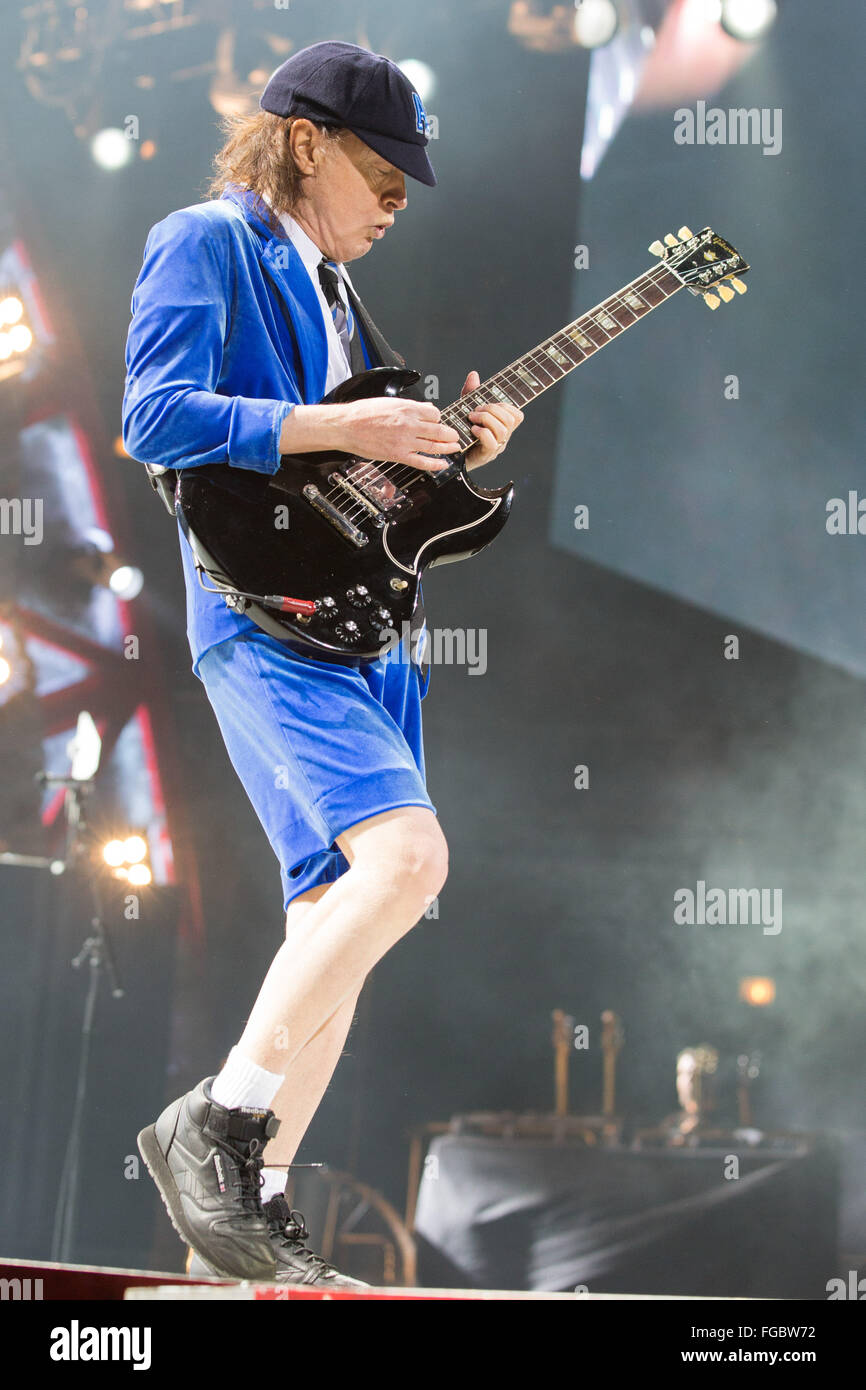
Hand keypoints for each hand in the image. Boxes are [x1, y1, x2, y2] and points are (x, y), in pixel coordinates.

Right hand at [336, 397, 461, 472]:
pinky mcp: (398, 455)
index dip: (438, 418)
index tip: (438, 422)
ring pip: (434, 446)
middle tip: (455, 437)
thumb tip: (424, 407)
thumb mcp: (389, 402)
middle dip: (450, 434)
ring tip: (454, 449)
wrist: (346, 426)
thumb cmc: (363, 413)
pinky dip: (435, 464)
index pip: (434, 413)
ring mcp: (405, 441)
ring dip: (448, 448)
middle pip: (439, 430)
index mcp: (407, 408)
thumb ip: (409, 406)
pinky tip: (443, 464)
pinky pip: (422, 461)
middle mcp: (409, 424)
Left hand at [460, 371, 524, 469]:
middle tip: (475, 410)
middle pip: (510, 420)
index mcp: (503, 427)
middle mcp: (503, 438)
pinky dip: (482, 432)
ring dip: (486, 419)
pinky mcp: (486, 455)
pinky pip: (492, 443)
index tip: (488, 404)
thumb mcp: (467, 408)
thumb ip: (472, 392)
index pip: (517, 415)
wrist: (450, 455)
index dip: (505, 406)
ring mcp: (496, 448)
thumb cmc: (462, 432)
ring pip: (503, 430)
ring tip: (472, 418)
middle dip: (492, 410)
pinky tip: (472, 429)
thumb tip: (474, 375)